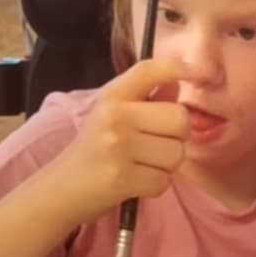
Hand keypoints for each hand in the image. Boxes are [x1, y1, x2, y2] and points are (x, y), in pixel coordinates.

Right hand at [45, 58, 192, 226]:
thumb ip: (147, 100)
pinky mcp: (121, 177)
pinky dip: (154, 186)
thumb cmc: (94, 152)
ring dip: (165, 166)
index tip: (195, 71)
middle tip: (154, 148)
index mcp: (112, 97)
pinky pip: (163, 181)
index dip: (176, 66)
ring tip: (141, 166)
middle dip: (176, 138)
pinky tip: (134, 183)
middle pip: (179, 118)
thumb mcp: (113, 118)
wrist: (61, 190)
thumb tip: (177, 82)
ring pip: (176, 153)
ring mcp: (117, 146)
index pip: (148, 70)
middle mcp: (114, 115)